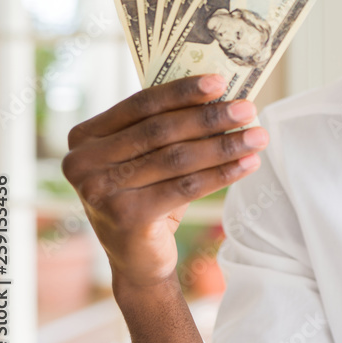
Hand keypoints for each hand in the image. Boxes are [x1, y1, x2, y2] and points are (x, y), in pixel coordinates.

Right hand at [62, 74, 268, 290]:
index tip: (221, 81)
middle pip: (160, 131)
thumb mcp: (149, 159)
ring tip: (258, 137)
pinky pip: (185, 188)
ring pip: (177, 159)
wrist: (137, 261)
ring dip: (224, 145)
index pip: (140, 105)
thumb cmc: (148, 196)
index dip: (182, 91)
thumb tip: (222, 96)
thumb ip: (169, 128)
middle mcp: (83, 163)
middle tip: (248, 108)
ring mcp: (100, 191)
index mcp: (84, 137)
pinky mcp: (125, 217)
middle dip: (210, 117)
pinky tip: (248, 164)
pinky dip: (222, 174)